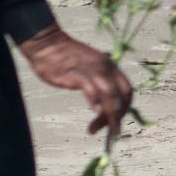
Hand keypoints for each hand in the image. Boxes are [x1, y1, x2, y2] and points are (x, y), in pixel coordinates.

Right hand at [18, 24, 133, 135]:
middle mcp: (105, 67)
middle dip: (118, 116)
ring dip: (107, 115)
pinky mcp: (77, 73)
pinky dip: (94, 101)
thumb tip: (102, 104)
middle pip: (121, 95)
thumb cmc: (65, 59)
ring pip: (110, 95)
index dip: (125, 108)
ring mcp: (92, 70)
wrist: (47, 44)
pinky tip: (91, 110)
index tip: (115, 122)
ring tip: (95, 129)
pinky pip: (91, 89)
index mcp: (110, 66)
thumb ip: (98, 83)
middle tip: (110, 131)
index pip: (127, 91)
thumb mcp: (89, 70)